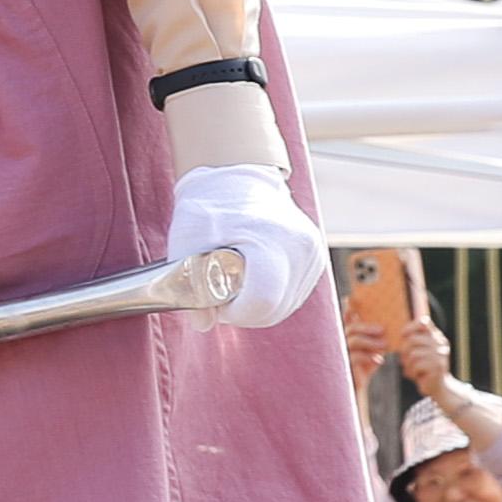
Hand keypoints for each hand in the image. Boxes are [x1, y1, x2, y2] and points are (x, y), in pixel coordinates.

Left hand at [164, 162, 325, 329]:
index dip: (235, 312)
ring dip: (258, 307)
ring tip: (234, 286)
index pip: (262, 301)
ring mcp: (313, 253)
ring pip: (287, 306)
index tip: (215, 301)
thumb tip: (202, 324)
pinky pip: (295, 294)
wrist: (237, 177)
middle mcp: (300, 248)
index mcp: (270, 240)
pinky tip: (252, 283)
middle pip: (275, 309)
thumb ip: (187, 284)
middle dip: (244, 313)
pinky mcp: (316, 257)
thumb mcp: (186, 239)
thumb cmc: (208, 207)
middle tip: (220, 297)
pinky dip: (272, 297)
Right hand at [343, 313, 395, 384]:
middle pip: (352, 328)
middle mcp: (342, 341)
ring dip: (370, 342)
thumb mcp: (374, 348)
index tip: (352, 299)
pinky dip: (368, 357)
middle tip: (382, 330)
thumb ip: (378, 336)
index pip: (347, 319)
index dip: (349, 309)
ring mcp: (341, 352)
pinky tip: (379, 360)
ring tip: (384, 345)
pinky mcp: (343, 366)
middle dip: (367, 327)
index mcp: (349, 334)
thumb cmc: (367, 364)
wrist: (359, 384)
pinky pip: (354, 357)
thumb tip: (391, 325)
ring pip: (353, 341)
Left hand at [395, 316, 453, 395]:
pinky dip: (412, 372)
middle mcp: (440, 343)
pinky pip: (416, 365)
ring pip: (413, 354)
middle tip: (407, 361)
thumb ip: (412, 339)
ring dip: (408, 364)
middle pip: (412, 340)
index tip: (403, 335)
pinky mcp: (438, 366)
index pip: (423, 322)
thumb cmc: (422, 367)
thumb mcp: (417, 351)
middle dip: (404, 352)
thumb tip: (397, 329)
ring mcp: (441, 355)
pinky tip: (417, 376)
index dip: (409, 327)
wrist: (437, 387)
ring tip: (413, 370)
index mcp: (436, 336)